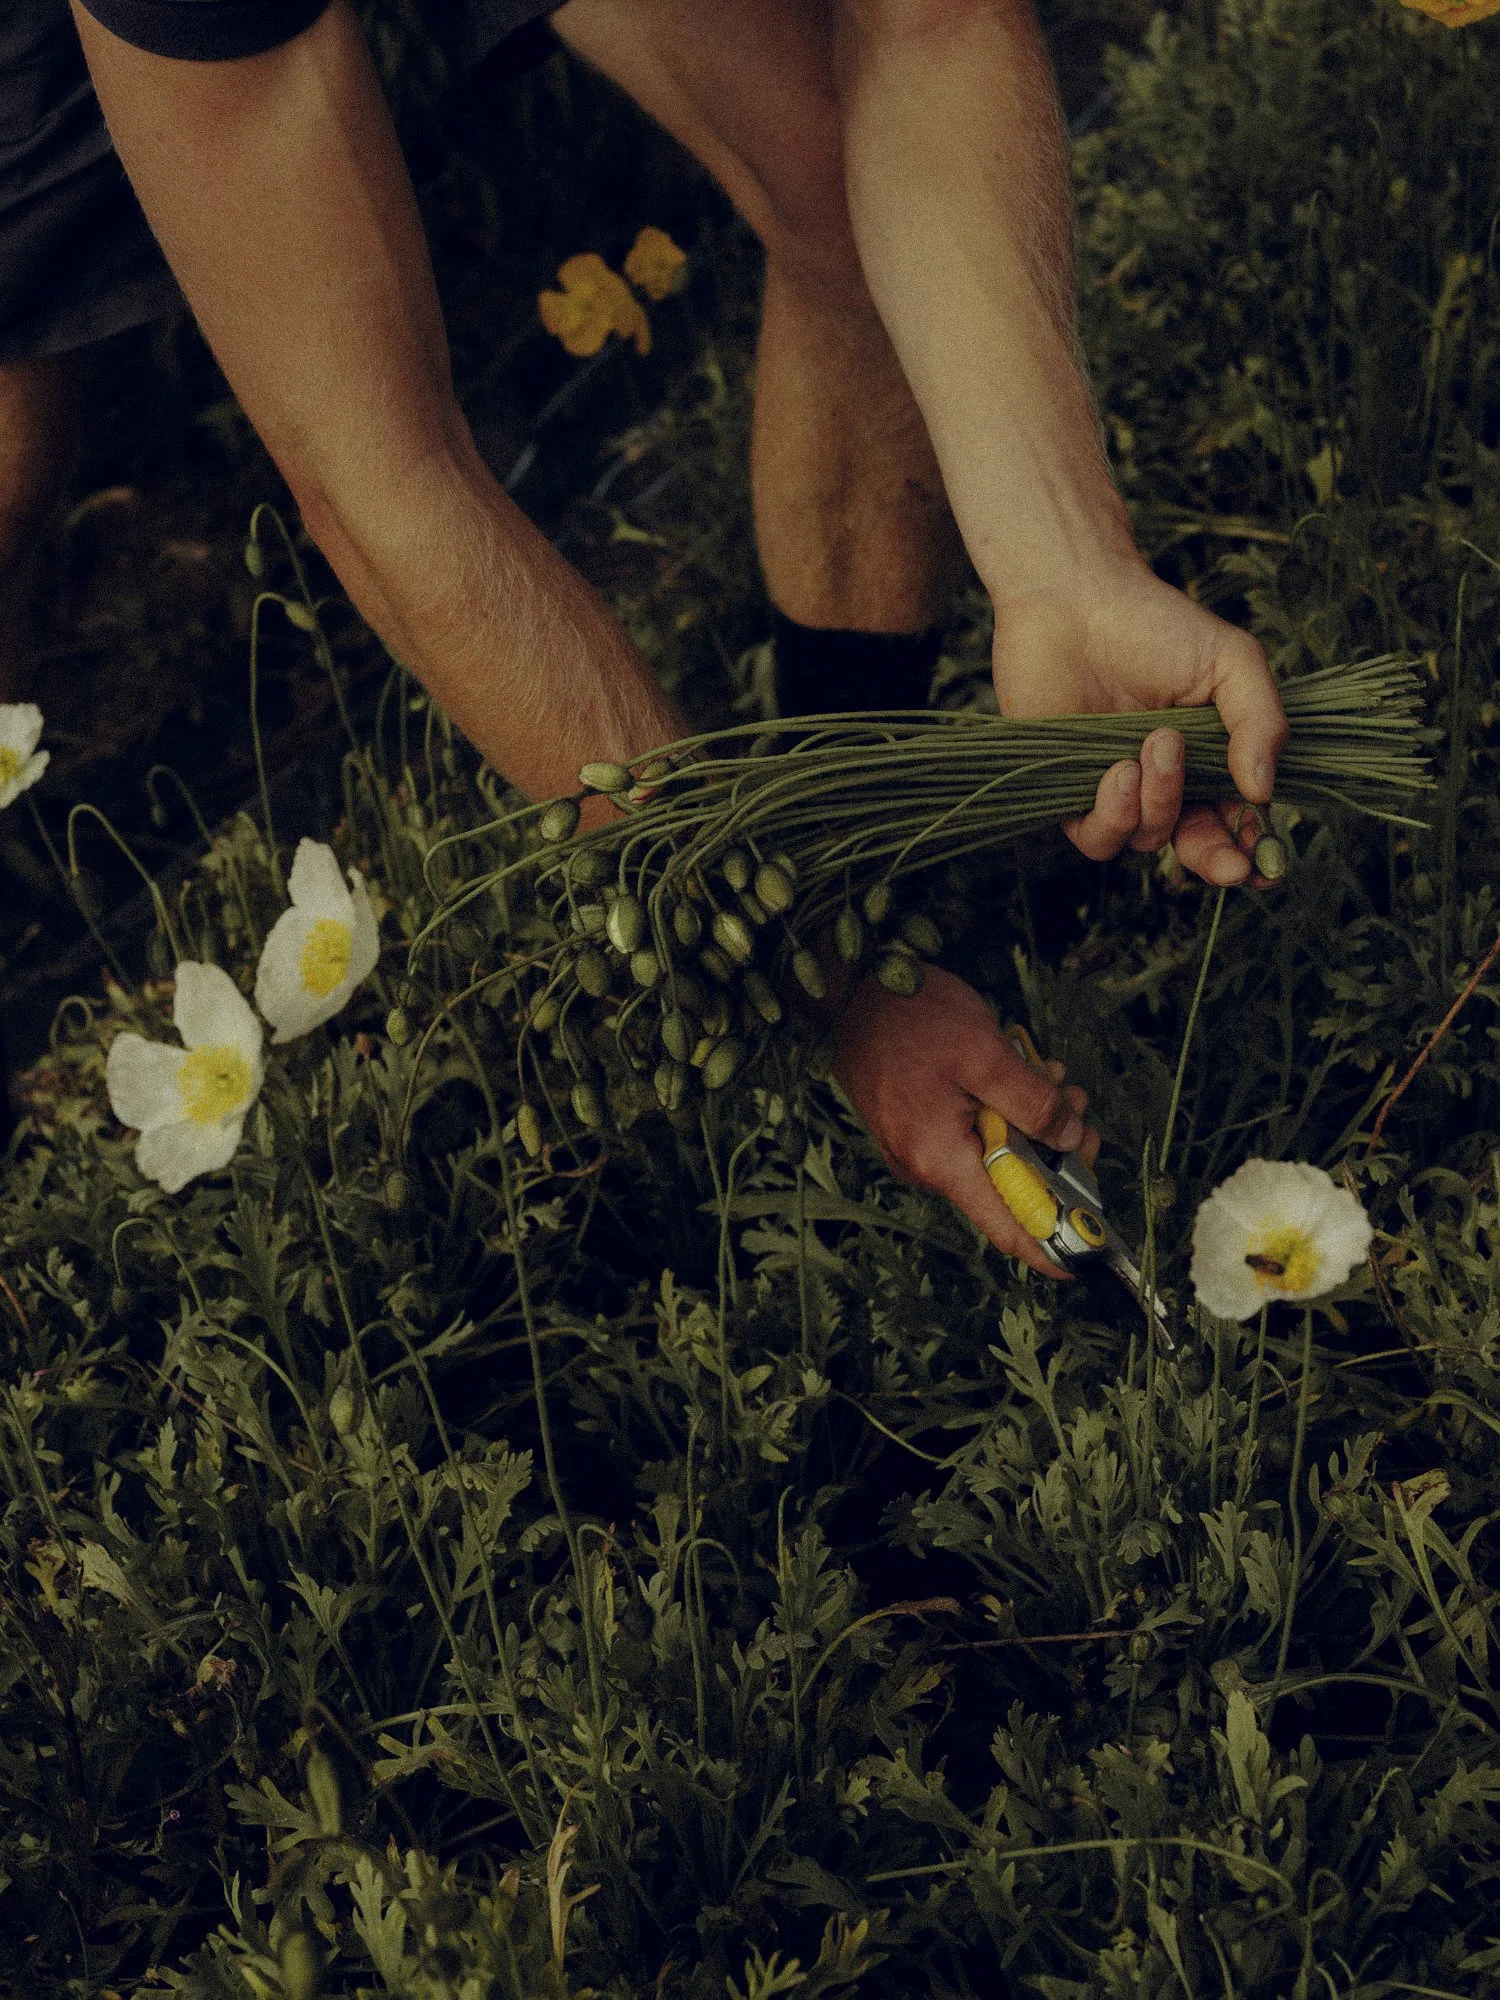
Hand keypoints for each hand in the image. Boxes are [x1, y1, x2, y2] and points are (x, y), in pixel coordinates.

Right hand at [833, 965, 1097, 1274]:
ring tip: (1055, 1081)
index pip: (1004, 1226)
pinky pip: (969, 1135)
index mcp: (941, 1159)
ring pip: (991, 1156)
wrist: (847, 989)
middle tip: (1083, 1116)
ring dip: (1031, 1126)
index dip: (1049, 1245)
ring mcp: (916, 1145)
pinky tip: (1021, 1077)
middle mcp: (925, 1164)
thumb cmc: (909, 1017)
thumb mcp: (985, 1055)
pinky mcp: (914, 1123)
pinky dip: (1002, 1113)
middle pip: (1005, 1188)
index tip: (1085, 1259)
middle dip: (1053, 1157)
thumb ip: (1033, 1102)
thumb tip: (1072, 1138)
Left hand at [992, 554, 1286, 885]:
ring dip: (1160, 803)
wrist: (1074, 598)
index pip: (1234, 822)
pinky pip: (1095, 836)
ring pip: (1146, 840)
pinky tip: (1119, 768)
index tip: (1267, 867)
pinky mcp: (1065, 792)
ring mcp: (1113, 791)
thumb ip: (1259, 723)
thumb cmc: (1156, 624)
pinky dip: (1114, 813)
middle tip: (1229, 864)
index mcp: (1207, 761)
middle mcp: (1162, 784)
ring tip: (1156, 744)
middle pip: (1194, 849)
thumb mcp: (1230, 663)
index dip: (1251, 849)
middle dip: (1215, 860)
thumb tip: (1263, 792)